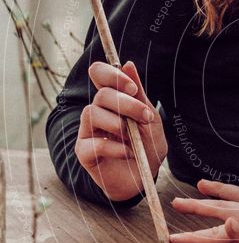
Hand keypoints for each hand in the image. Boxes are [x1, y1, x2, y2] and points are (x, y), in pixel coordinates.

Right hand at [75, 61, 167, 201]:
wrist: (144, 177)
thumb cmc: (147, 146)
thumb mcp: (149, 119)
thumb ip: (139, 94)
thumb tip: (128, 64)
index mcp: (111, 99)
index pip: (98, 73)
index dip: (111, 75)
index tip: (132, 88)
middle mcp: (96, 111)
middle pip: (100, 95)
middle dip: (127, 104)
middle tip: (144, 118)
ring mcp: (87, 131)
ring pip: (91, 113)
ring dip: (117, 123)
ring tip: (132, 137)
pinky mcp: (84, 152)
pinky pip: (92, 143)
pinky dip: (114, 147)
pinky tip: (128, 152)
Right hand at [170, 181, 238, 242]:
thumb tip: (224, 223)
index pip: (216, 233)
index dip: (193, 237)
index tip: (170, 238)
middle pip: (220, 208)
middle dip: (197, 206)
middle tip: (175, 202)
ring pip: (234, 198)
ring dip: (216, 193)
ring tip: (202, 185)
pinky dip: (237, 194)